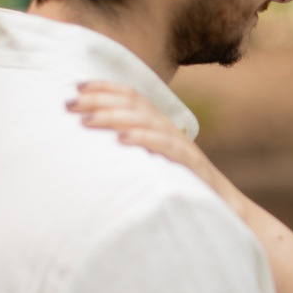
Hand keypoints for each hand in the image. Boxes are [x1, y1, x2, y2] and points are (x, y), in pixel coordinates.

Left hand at [67, 81, 229, 198]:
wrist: (222, 205)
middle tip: (69, 105)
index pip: (131, 95)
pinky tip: (122, 140)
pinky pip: (166, 146)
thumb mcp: (152, 159)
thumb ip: (132, 146)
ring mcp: (179, 143)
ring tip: (87, 121)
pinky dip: (143, 139)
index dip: (104, 87)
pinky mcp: (189, 163)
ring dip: (113, 117)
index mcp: (158, 124)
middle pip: (132, 103)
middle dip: (98, 100)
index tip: (76, 87)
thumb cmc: (181, 184)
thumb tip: (95, 143)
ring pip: (145, 120)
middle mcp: (168, 128)